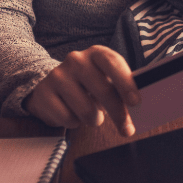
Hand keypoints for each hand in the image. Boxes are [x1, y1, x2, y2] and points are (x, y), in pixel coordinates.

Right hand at [25, 45, 139, 135]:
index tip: (135, 102)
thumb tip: (138, 107)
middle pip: (103, 91)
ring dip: (94, 120)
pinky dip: (75, 123)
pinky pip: (68, 119)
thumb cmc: (88, 84)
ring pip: (86, 110)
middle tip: (126, 129)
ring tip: (92, 115)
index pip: (113, 63)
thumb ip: (121, 88)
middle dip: (118, 114)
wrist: (50, 84)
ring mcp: (58, 76)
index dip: (126, 83)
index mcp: (96, 53)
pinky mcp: (44, 94)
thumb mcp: (105, 78)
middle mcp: (76, 60)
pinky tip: (72, 113)